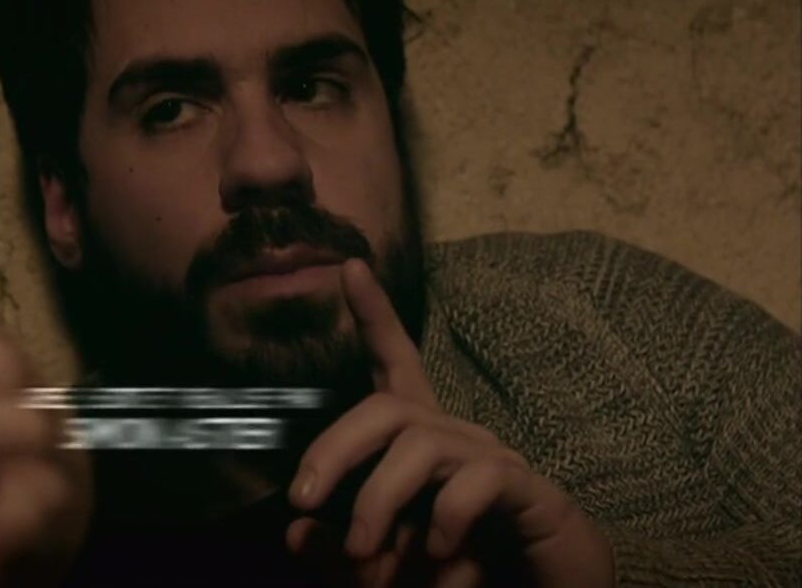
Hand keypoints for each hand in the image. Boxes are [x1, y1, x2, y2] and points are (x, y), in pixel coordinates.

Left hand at [284, 260, 612, 587]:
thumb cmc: (461, 572)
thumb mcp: (383, 566)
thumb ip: (338, 549)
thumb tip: (295, 531)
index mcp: (420, 444)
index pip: (395, 365)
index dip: (374, 317)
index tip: (350, 267)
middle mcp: (456, 438)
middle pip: (388, 407)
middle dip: (334, 448)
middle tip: (303, 502)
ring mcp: (494, 459)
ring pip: (421, 445)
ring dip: (379, 499)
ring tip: (365, 554)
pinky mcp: (529, 492)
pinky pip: (481, 479)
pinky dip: (447, 515)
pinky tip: (437, 550)